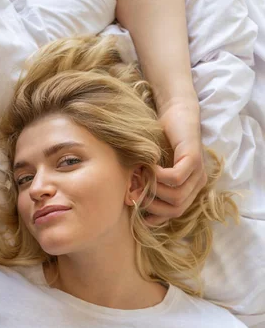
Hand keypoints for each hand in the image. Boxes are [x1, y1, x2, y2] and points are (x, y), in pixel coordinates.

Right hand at [145, 99, 207, 224]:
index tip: (137, 210)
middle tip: (134, 191)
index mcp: (190, 188)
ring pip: (176, 196)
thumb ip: (148, 184)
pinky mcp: (194, 159)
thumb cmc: (160, 139)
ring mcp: (198, 171)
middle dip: (152, 204)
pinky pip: (175, 178)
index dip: (156, 216)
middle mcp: (197, 182)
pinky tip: (148, 165)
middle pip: (176, 209)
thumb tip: (130, 202)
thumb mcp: (153, 167)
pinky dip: (158, 176)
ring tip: (139, 176)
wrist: (175, 111)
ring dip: (153, 189)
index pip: (175, 213)